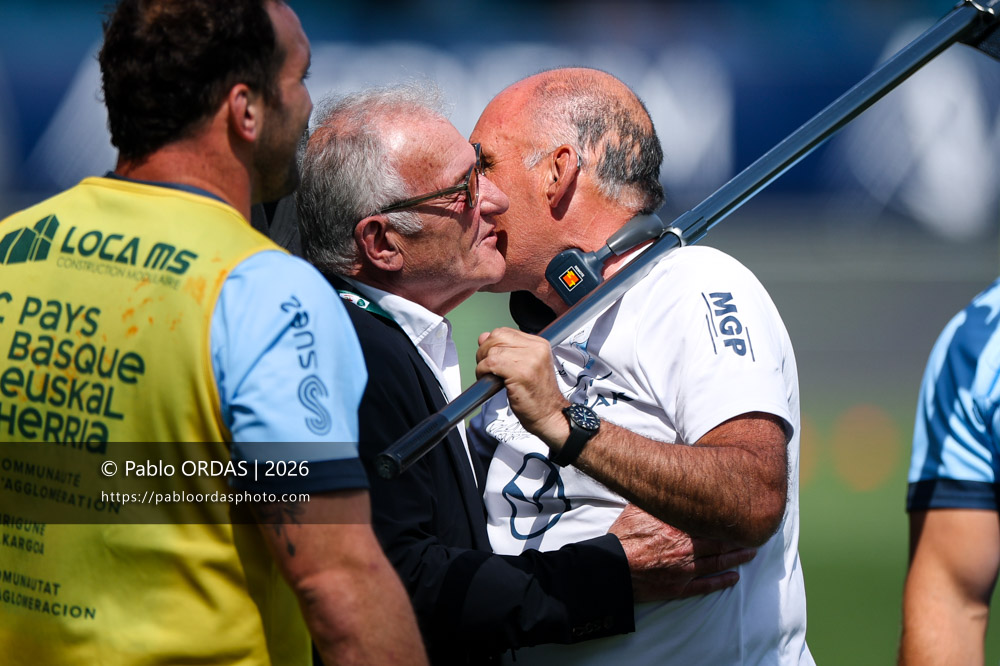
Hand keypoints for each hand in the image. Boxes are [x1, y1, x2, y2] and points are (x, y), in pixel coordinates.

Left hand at [476, 327, 569, 445]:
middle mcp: (537, 348)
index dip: (492, 343)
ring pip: (492, 350)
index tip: (490, 357)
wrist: (550, 415)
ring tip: (489, 376)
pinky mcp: (520, 372)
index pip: (506, 332)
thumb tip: (483, 337)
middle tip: (486, 367)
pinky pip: (491, 363)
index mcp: (539, 344)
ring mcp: (530, 360)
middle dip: (484, 351)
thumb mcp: (524, 366)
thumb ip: (506, 350)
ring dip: (483, 364)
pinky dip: (483, 371)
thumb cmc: (537, 395)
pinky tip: (489, 380)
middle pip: (497, 336)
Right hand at [608, 503, 756, 602]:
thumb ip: (657, 498)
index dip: (728, 519)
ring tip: (751, 554)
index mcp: (680, 528)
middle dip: (739, 539)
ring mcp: (686, 570)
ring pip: (718, 563)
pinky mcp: (679, 587)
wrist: (613, 567)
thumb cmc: (623, 537)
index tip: (741, 513)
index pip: (712, 522)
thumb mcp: (638, 508)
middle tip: (754, 534)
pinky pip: (706, 585)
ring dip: (737, 558)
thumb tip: (665, 479)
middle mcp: (688, 548)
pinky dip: (722, 581)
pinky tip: (734, 578)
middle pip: (721, 543)